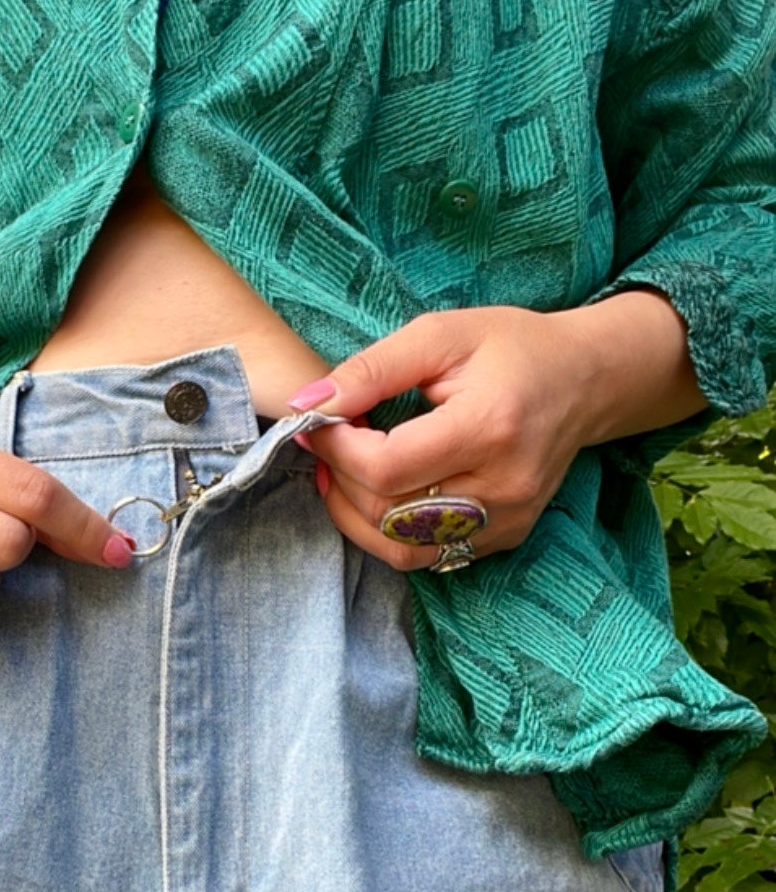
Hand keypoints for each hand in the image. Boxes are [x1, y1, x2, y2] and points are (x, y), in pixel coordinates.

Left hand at [287, 291, 699, 571]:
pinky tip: (380, 490)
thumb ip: (371, 370)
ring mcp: (507, 521)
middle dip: (340, 479)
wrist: (584, 380)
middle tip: (328, 440)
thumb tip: (307, 404)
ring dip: (355, 515)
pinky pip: (428, 555)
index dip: (337, 450)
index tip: (320, 421)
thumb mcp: (440, 336)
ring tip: (344, 471)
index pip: (386, 468)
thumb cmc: (512, 348)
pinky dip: (389, 530)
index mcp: (489, 428)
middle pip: (388, 514)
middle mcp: (503, 487)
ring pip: (401, 550)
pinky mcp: (505, 538)